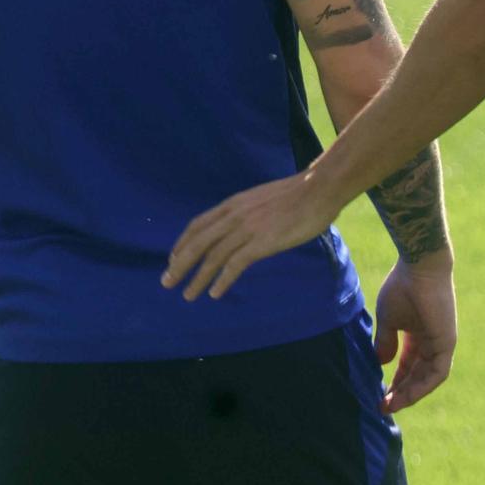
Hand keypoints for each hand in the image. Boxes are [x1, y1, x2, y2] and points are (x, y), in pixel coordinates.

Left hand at [163, 172, 340, 300]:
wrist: (317, 189)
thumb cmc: (295, 195)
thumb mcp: (260, 199)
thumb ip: (246, 213)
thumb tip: (239, 228)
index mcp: (233, 204)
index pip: (198, 225)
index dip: (182, 244)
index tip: (173, 259)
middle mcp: (234, 216)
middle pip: (198, 243)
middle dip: (180, 264)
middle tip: (167, 282)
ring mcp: (247, 229)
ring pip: (213, 256)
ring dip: (198, 278)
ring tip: (188, 295)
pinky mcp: (262, 242)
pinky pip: (235, 264)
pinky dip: (222, 280)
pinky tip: (215, 293)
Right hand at [373, 255, 456, 412]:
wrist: (419, 267)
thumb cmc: (402, 287)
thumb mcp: (388, 319)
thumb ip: (386, 341)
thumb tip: (381, 363)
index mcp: (418, 333)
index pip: (408, 365)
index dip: (394, 381)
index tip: (380, 395)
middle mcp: (432, 341)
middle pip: (417, 375)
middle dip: (401, 392)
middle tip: (384, 406)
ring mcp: (441, 343)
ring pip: (428, 378)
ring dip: (411, 393)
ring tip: (392, 405)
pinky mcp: (447, 343)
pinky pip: (438, 373)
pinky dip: (423, 386)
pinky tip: (407, 396)